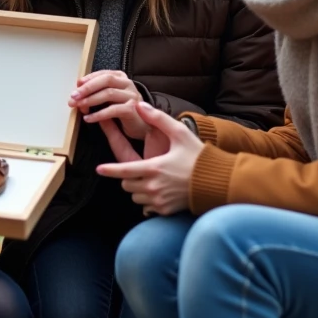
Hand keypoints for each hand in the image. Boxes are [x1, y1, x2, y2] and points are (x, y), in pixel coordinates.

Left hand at [71, 70, 147, 138]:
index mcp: (121, 78)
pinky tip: (89, 118)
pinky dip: (98, 114)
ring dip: (90, 100)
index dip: (89, 78)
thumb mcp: (110, 99)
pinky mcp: (133, 109)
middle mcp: (128, 84)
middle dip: (88, 88)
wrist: (143, 126)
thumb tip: (78, 92)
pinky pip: (113, 110)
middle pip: (106, 80)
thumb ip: (97, 93)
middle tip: (74, 96)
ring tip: (79, 107)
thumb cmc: (125, 111)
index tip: (77, 85)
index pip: (103, 74)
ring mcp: (132, 96)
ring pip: (109, 93)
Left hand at [96, 102, 204, 216]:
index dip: (110, 170)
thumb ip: (158, 119)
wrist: (218, 183)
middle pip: (127, 184)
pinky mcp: (164, 211)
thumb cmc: (199, 157)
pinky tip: (161, 191)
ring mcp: (159, 201)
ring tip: (153, 179)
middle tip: (139, 169)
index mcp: (154, 168)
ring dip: (138, 189)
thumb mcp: (180, 133)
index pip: (124, 170)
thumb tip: (139, 105)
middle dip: (128, 177)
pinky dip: (149, 200)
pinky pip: (147, 207)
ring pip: (135, 196)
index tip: (99, 169)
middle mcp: (153, 187)